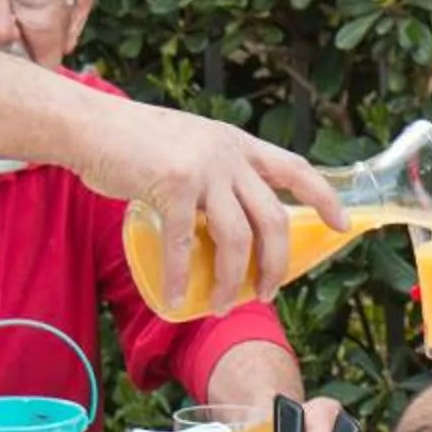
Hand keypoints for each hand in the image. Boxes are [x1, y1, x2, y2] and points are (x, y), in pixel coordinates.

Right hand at [74, 100, 343, 312]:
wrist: (89, 125)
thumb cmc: (133, 143)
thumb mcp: (191, 146)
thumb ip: (213, 174)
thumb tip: (223, 222)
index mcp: (238, 144)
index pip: (296, 169)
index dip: (324, 198)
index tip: (341, 225)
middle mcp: (228, 153)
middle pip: (272, 217)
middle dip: (276, 264)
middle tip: (266, 293)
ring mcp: (203, 168)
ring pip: (237, 237)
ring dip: (235, 280)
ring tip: (224, 305)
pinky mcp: (171, 184)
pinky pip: (186, 244)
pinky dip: (183, 278)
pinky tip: (177, 299)